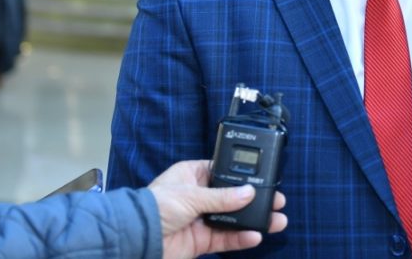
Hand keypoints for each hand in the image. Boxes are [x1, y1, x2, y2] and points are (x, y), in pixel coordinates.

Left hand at [147, 160, 286, 257]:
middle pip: (232, 196)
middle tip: (276, 199)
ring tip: (276, 220)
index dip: (242, 175)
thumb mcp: (190, 195)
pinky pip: (226, 238)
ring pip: (233, 218)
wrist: (136, 240)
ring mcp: (200, 219)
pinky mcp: (201, 240)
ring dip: (253, 220)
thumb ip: (222, 196)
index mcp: (192, 175)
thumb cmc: (153, 207)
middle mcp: (198, 196)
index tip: (263, 177)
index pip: (223, 171)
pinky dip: (241, 238)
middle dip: (254, 199)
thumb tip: (248, 192)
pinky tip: (256, 235)